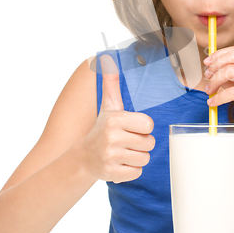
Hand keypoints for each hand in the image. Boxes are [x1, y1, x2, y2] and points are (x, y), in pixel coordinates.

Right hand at [80, 54, 155, 182]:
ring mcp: (111, 156)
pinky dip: (131, 170)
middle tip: (127, 141)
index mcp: (114, 119)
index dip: (143, 127)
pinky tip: (120, 164)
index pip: (148, 124)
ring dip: (137, 157)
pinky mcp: (113, 174)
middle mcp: (111, 137)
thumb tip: (107, 58)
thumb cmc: (102, 129)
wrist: (84, 158)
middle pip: (149, 143)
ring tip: (124, 152)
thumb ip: (111, 84)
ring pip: (145, 158)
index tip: (131, 128)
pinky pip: (137, 172)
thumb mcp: (108, 107)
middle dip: (141, 144)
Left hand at [203, 46, 233, 145]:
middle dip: (215, 65)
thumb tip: (214, 73)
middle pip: (232, 57)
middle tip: (206, 76)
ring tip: (209, 90)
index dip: (219, 54)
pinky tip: (213, 103)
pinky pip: (229, 92)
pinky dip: (217, 98)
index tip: (208, 62)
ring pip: (229, 71)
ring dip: (214, 81)